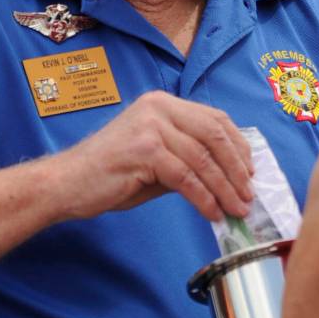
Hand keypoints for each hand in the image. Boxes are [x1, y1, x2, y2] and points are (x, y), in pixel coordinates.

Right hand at [57, 90, 253, 220]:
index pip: (214, 118)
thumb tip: (228, 177)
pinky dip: (203, 198)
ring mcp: (151, 127)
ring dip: (225, 188)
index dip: (238, 145)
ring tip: (237, 209)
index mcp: (163, 104)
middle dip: (237, 168)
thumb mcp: (156, 159)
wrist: (67, 182)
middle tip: (249, 194)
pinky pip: (186, 177)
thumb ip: (187, 158)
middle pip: (214, 135)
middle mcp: (159, 108)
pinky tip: (211, 213)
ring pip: (203, 159)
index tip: (251, 171)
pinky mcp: (144, 150)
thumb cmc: (111, 174)